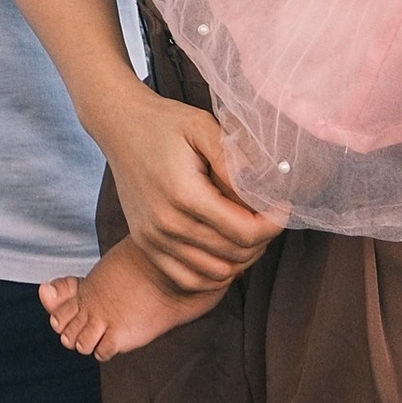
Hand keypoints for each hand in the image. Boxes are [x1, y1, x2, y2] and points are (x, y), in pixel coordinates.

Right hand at [97, 82, 282, 291]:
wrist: (119, 125)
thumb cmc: (165, 123)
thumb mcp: (203, 127)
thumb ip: (234, 159)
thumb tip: (265, 185)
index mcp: (184, 195)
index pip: (245, 231)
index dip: (273, 223)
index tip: (282, 206)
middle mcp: (166, 225)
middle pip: (234, 254)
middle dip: (263, 239)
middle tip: (269, 216)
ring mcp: (153, 239)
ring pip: (215, 273)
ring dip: (242, 258)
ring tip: (249, 231)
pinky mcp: (146, 245)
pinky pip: (189, 279)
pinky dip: (213, 274)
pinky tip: (225, 251)